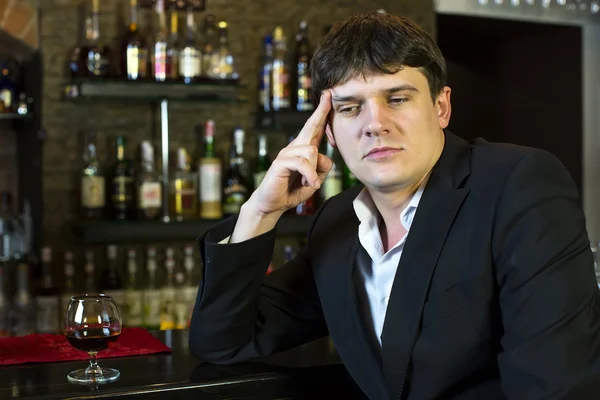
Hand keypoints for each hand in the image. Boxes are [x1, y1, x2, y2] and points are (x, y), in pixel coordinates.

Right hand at [247, 90, 333, 216]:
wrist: (272, 204)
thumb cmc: (293, 190)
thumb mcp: (314, 179)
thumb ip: (322, 167)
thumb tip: (323, 157)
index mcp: (304, 150)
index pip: (315, 129)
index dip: (322, 113)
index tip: (329, 97)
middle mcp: (294, 147)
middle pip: (310, 126)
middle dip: (321, 111)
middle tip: (329, 96)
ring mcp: (286, 153)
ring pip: (311, 152)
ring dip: (314, 171)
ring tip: (309, 183)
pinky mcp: (280, 162)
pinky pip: (301, 163)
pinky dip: (309, 175)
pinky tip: (309, 184)